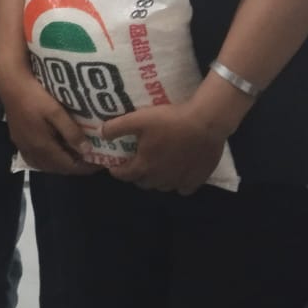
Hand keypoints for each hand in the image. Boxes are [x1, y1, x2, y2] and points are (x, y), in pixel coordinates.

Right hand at [0, 75, 94, 175]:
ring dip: (61, 165)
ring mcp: (23, 147)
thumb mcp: (56, 111)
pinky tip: (54, 153)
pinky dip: (48, 161)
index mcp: (42, 146)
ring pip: (45, 166)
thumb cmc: (35, 95)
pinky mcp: (18, 141)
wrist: (10, 84)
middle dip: (75, 167)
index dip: (86, 168)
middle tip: (91, 159)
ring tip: (76, 156)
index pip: (68, 166)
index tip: (101, 163)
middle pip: (57, 169)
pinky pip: (36, 160)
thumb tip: (87, 151)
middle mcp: (32, 151)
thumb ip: (71, 132)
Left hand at [101, 100, 230, 194]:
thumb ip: (116, 127)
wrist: (205, 123)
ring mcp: (180, 180)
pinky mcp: (197, 180)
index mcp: (145, 165)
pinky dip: (177, 184)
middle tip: (136, 164)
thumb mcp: (138, 119)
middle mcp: (161, 178)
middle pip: (143, 183)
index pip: (125, 175)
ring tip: (156, 168)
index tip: (114, 167)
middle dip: (136, 175)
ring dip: (156, 180)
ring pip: (162, 186)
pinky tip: (178, 174)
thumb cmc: (170, 121)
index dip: (116, 171)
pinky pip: (183, 189)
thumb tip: (101, 134)